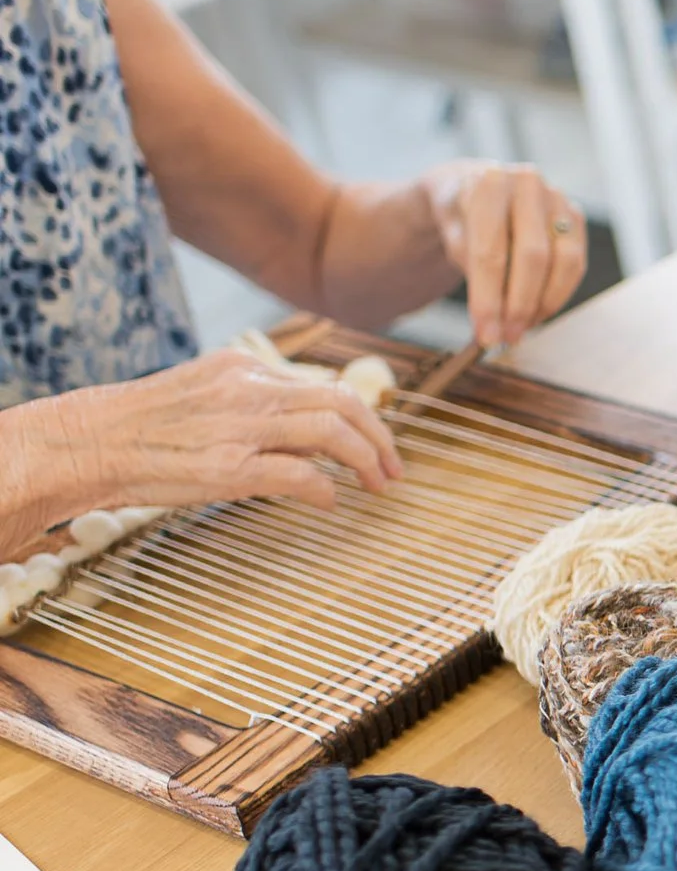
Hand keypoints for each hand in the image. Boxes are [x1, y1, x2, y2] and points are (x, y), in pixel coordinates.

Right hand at [0, 349, 399, 551]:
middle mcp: (247, 389)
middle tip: (393, 470)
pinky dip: (325, 490)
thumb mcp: (207, 396)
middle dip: (379, 437)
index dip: (361, 416)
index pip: (322, 384)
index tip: (377, 442)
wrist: (88, 441)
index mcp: (242, 368)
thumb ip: (260, 408)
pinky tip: (329, 503)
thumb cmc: (146, 428)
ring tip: (377, 485)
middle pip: (341, 401)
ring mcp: (239, 426)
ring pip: (331, 431)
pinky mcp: (228, 466)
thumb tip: (315, 440)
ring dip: (366, 460)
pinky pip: (300, 475)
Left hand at [422, 161, 589, 348]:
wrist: (476, 187)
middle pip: (532, 257)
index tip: (486, 334)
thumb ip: (465, 262)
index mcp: (490, 184)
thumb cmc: (460, 213)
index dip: (488, 299)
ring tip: (522, 327)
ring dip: (544, 303)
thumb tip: (490, 315)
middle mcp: (528, 185)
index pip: (491, 251)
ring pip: (563, 262)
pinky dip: (558, 294)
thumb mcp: (446, 230)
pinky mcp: (575, 217)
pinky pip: (576, 264)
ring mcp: (557, 199)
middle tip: (507, 337)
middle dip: (520, 305)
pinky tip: (538, 311)